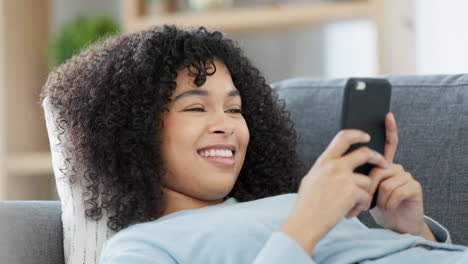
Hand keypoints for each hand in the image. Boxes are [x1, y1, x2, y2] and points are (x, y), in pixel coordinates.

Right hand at [280, 129, 389, 253]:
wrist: (305, 222)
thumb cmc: (306, 204)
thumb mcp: (311, 179)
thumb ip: (325, 169)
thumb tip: (335, 164)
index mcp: (324, 161)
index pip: (343, 137)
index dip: (357, 134)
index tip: (366, 136)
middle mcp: (335, 166)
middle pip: (364, 153)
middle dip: (377, 157)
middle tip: (383, 163)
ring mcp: (344, 178)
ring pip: (367, 181)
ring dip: (363, 193)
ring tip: (351, 204)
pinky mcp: (352, 192)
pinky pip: (366, 196)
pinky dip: (361, 205)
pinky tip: (349, 211)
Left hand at [367, 112, 427, 237]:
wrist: (394, 225)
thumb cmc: (376, 206)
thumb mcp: (364, 189)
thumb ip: (360, 174)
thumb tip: (347, 162)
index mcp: (384, 165)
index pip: (387, 144)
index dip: (389, 129)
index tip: (387, 115)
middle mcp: (396, 167)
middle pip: (378, 168)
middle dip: (368, 186)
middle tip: (364, 201)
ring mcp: (406, 176)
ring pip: (385, 182)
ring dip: (378, 198)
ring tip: (379, 206)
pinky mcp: (414, 187)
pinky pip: (396, 190)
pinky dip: (388, 203)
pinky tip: (389, 207)